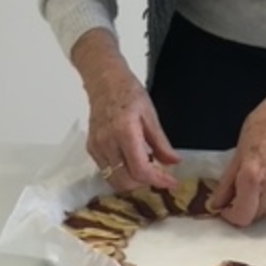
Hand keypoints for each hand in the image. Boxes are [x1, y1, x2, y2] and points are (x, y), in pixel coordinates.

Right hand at [72, 30, 178, 189]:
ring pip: (114, 180)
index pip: (140, 169)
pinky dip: (121, 173)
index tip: (171, 182)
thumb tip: (174, 162)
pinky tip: (132, 162)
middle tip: (159, 176)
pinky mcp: (91, 148)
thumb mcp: (150, 115)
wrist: (104, 81)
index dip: (158, 180)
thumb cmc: (128, 93)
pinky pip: (107, 171)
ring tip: (146, 168)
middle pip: (125, 181)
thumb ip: (161, 143)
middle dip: (145, 184)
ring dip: (132, 181)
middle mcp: (107, 143)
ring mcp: (97, 147)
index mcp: (125, 132)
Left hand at [210, 85, 265, 226]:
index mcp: (253, 176)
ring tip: (251, 185)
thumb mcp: (238, 150)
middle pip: (254, 216)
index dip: (229, 216)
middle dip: (242, 209)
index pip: (241, 215)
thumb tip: (216, 202)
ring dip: (256, 204)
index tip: (223, 207)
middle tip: (234, 196)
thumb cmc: (265, 123)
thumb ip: (227, 181)